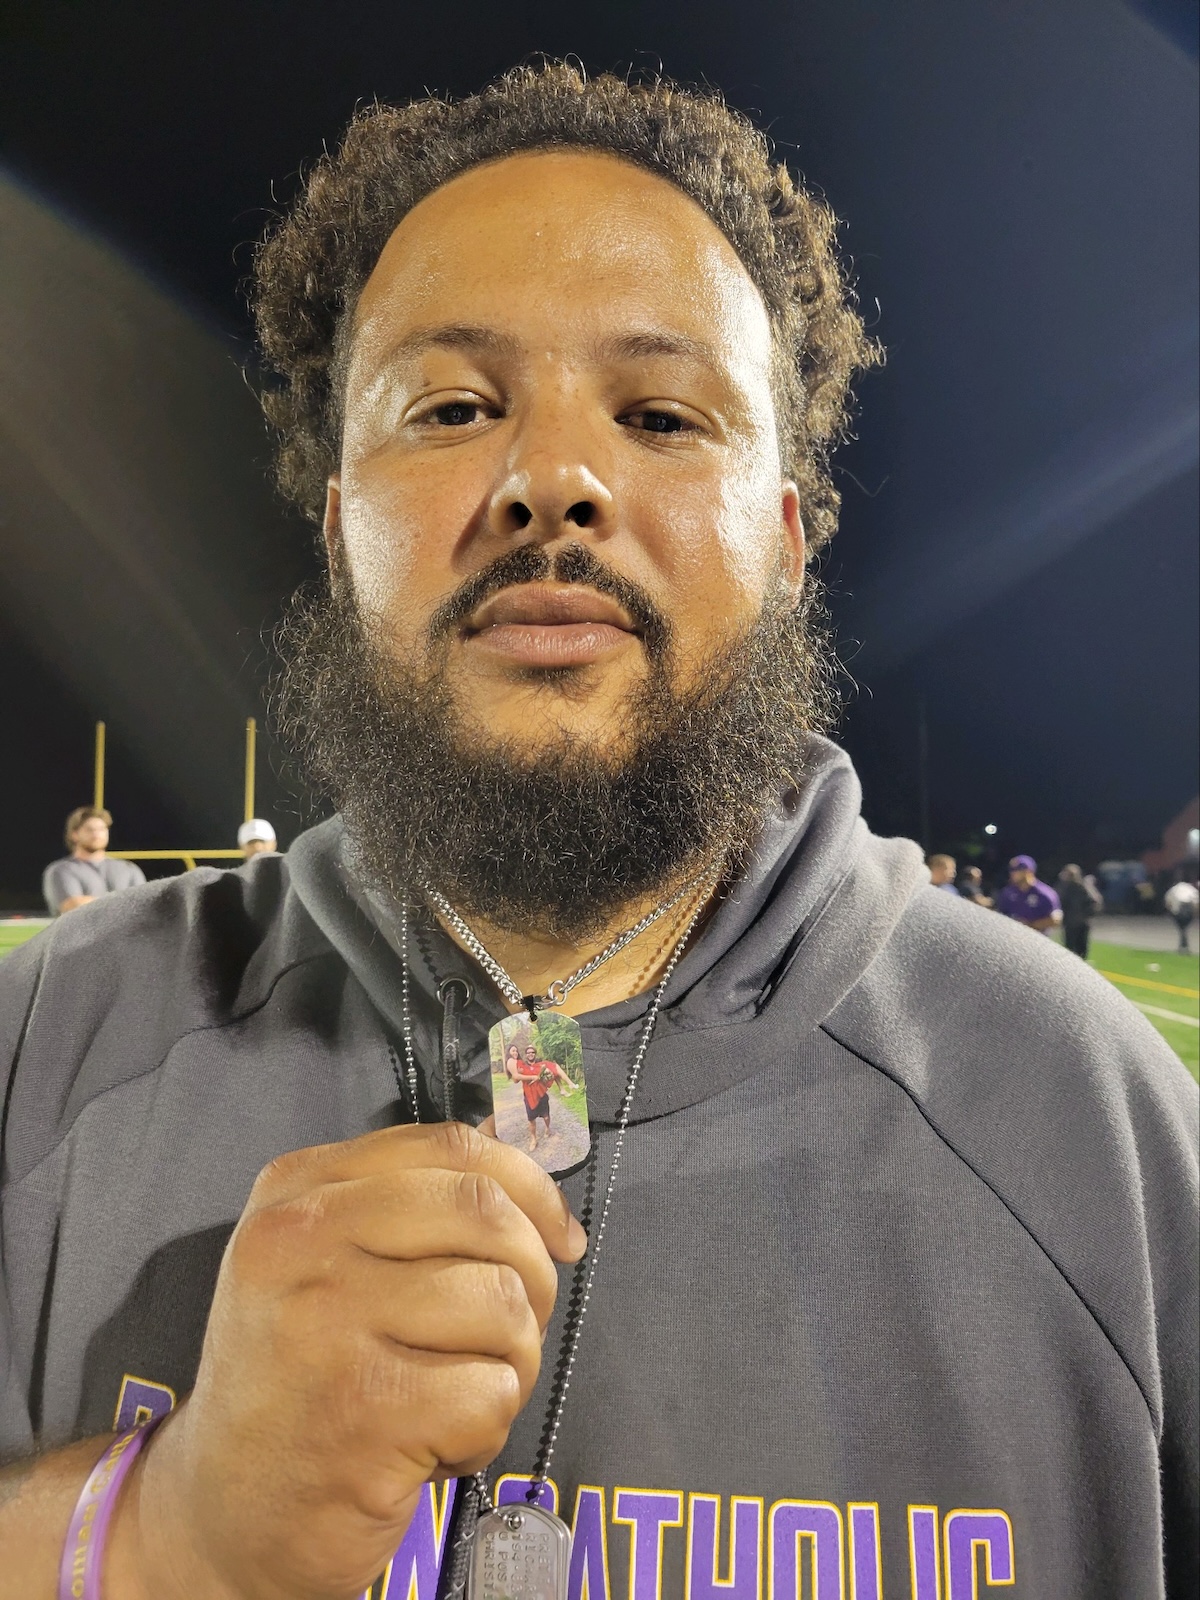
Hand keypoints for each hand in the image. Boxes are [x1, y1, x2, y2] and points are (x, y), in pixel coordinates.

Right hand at [112, 1122, 585, 1599]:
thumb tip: (527, 1179)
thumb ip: (408, 1205)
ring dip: (511, 1364)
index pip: (451, 1146)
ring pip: (501, 1304)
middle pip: (488, 1215)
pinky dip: (487, 1430)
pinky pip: (491, 1391)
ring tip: (459, 1397)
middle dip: (532, 1276)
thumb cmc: (299, 1378)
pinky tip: (436, 1447)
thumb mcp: (322, 1261)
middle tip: (513, 1330)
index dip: (530, 1186)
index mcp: (296, 1190)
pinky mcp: (361, 1411)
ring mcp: (326, 1324)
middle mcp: (300, 1241)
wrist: (219, 1511)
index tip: (561, 1235)